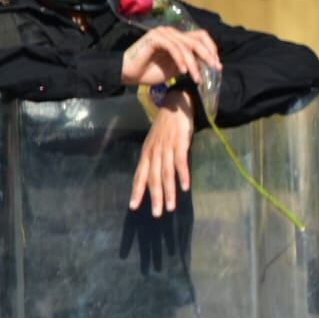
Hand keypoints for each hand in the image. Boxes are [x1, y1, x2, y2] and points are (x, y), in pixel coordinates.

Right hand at [121, 26, 220, 86]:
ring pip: (186, 46)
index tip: (217, 64)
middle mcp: (172, 32)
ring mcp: (163, 33)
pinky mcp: (155, 37)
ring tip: (196, 78)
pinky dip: (180, 59)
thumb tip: (206, 65)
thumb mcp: (175, 69)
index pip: (200, 37)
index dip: (211, 49)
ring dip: (193, 63)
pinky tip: (183, 71)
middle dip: (208, 55)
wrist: (127, 74)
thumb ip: (189, 63)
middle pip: (196, 39)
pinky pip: (173, 47)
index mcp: (178, 37)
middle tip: (215, 68)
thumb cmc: (149, 72)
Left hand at [129, 89, 194, 216]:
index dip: (137, 191)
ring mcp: (167, 147)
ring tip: (170, 207)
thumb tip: (154, 177)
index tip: (134, 207)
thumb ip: (155, 158)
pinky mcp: (180, 142)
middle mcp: (154, 152)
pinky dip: (182, 175)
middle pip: (153, 178)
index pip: (140, 175)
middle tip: (157, 214)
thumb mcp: (156, 142)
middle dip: (154, 197)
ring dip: (168, 191)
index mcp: (147, 153)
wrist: (176, 103)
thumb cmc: (167, 125)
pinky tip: (185, 187)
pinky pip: (180, 162)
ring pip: (166, 173)